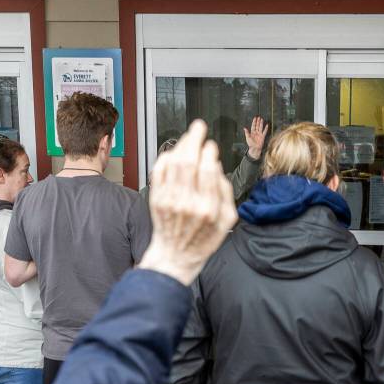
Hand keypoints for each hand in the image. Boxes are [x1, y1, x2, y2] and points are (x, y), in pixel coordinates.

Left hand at [139, 119, 237, 285]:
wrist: (175, 256)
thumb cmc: (202, 240)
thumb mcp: (227, 221)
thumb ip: (225, 193)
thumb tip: (217, 167)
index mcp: (208, 207)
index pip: (208, 169)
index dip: (209, 152)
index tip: (211, 146)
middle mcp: (187, 201)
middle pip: (189, 160)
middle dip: (194, 139)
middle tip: (198, 127)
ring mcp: (169, 199)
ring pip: (173, 162)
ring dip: (180, 144)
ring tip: (188, 136)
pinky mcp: (156, 199)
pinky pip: (159, 171)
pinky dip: (165, 157)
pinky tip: (173, 152)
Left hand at [243, 116, 268, 159]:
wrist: (254, 148)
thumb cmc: (250, 144)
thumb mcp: (247, 138)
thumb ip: (247, 133)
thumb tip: (244, 128)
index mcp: (252, 132)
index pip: (253, 126)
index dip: (254, 122)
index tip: (255, 118)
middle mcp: (256, 132)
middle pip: (257, 126)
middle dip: (258, 121)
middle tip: (259, 117)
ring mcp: (259, 134)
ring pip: (260, 127)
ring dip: (261, 123)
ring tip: (262, 119)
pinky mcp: (262, 136)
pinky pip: (264, 132)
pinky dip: (266, 128)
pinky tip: (267, 125)